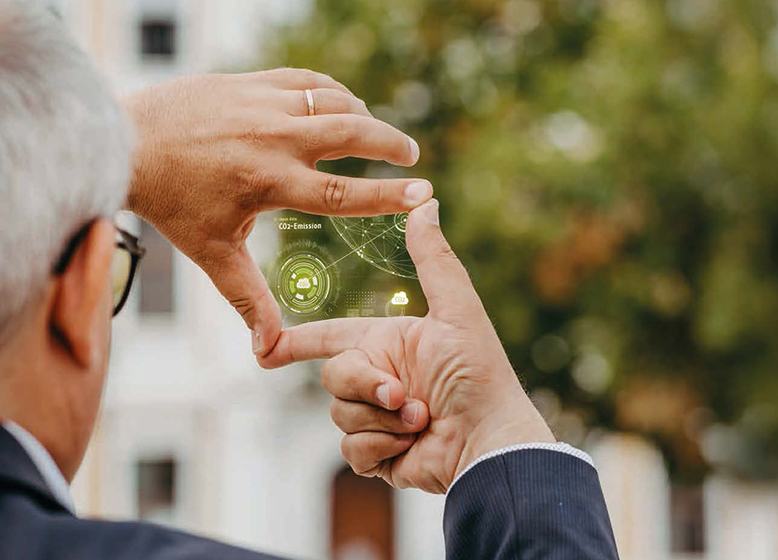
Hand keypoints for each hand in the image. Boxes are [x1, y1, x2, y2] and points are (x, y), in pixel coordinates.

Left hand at [124, 68, 432, 355]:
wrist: (127, 141)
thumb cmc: (173, 202)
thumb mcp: (213, 254)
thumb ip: (249, 299)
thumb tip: (268, 352)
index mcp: (267, 182)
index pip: (341, 191)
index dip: (387, 195)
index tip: (423, 192)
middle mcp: (271, 137)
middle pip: (350, 131)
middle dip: (389, 141)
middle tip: (412, 153)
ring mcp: (262, 103)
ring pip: (334, 100)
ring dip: (363, 116)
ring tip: (374, 135)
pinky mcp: (252, 81)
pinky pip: (308, 80)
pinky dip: (333, 92)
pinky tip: (341, 107)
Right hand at [258, 200, 553, 492]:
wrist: (489, 443)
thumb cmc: (480, 375)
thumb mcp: (457, 312)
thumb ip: (435, 259)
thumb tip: (428, 202)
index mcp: (389, 343)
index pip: (331, 336)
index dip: (297, 340)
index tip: (266, 348)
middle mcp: (379, 378)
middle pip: (333, 375)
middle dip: (365, 385)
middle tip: (403, 394)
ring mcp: (377, 418)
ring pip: (340, 413)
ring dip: (381, 418)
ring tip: (421, 418)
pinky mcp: (379, 455)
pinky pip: (352, 449)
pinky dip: (381, 446)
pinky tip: (411, 445)